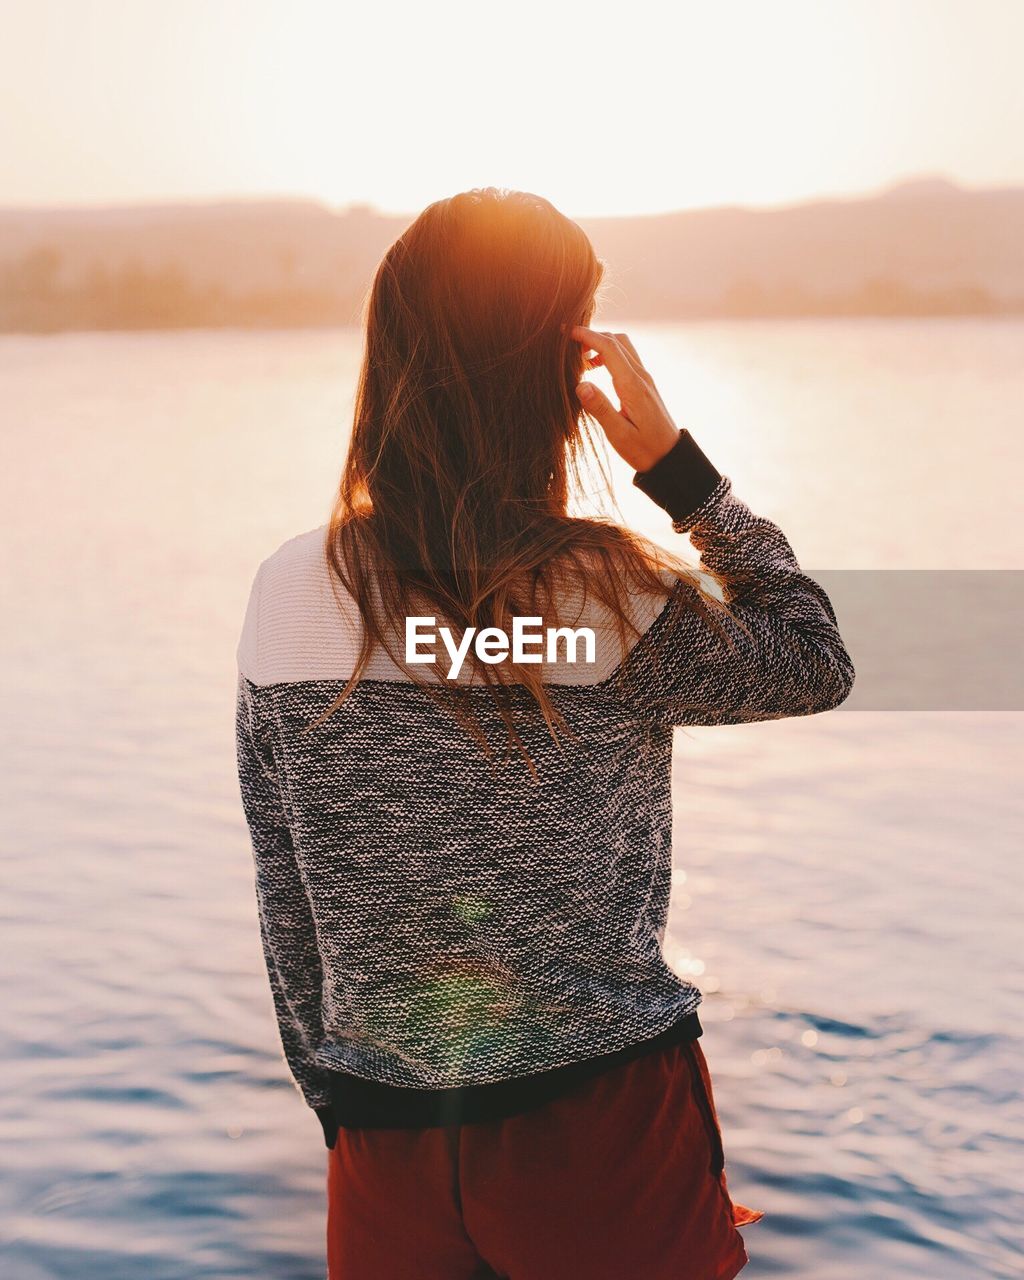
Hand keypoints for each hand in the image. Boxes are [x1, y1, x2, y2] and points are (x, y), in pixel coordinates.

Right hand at [568, 326, 681, 472]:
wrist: (670, 457)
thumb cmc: (645, 449)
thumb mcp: (619, 434)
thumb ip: (600, 408)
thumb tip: (581, 384)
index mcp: (632, 386)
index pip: (609, 349)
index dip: (588, 336)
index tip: (568, 332)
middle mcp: (640, 377)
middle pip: (617, 341)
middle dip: (593, 336)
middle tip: (569, 345)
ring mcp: (644, 379)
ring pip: (623, 347)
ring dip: (602, 344)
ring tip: (581, 358)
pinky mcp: (644, 385)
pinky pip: (626, 359)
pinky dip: (609, 355)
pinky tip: (596, 369)